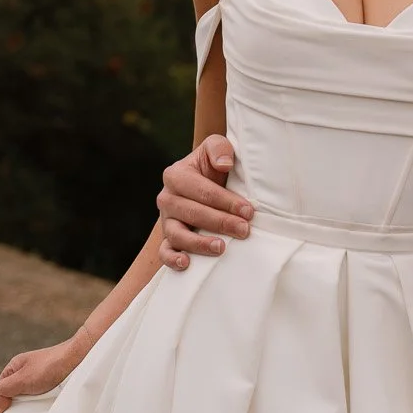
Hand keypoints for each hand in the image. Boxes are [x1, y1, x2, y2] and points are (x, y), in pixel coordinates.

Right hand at [0, 335, 86, 412]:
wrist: (81, 357)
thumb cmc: (51, 365)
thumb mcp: (21, 378)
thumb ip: (3, 391)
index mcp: (12, 370)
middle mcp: (23, 377)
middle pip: (5, 401)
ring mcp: (37, 384)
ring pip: (20, 405)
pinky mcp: (50, 390)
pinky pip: (34, 406)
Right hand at [157, 135, 253, 268]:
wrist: (203, 182)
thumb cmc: (213, 166)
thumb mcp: (215, 149)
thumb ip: (219, 149)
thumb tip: (224, 163)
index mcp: (176, 174)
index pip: (202, 191)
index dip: (226, 201)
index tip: (249, 211)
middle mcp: (167, 198)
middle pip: (192, 213)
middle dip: (220, 222)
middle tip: (244, 230)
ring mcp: (165, 220)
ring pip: (177, 234)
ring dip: (199, 243)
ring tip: (221, 247)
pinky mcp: (167, 238)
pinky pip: (164, 252)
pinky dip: (173, 259)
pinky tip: (187, 264)